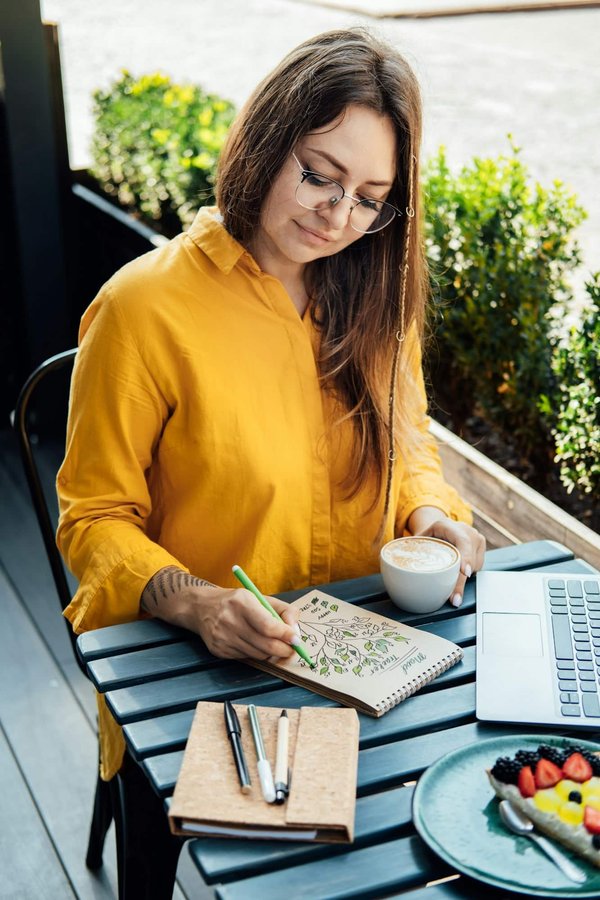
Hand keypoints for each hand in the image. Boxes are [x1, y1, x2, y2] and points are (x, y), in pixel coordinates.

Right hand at [140, 567, 299, 659]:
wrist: (201, 608)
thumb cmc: (236, 602)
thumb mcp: (259, 597)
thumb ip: (283, 610)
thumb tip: (296, 630)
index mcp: (241, 602)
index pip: (268, 625)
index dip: (285, 635)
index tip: (296, 639)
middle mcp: (229, 620)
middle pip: (265, 645)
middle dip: (284, 650)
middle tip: (292, 648)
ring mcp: (222, 637)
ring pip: (258, 655)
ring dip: (270, 652)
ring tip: (273, 643)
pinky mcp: (218, 650)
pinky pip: (246, 658)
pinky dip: (255, 653)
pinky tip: (253, 643)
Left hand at [407, 510, 485, 606]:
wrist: (444, 527)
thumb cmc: (429, 535)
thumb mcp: (420, 537)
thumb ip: (413, 548)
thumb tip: (397, 560)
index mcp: (448, 526)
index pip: (461, 541)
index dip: (464, 557)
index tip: (464, 572)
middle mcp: (466, 530)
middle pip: (468, 559)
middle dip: (460, 581)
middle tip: (454, 599)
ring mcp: (476, 538)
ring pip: (474, 566)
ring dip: (463, 579)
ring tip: (452, 589)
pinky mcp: (481, 547)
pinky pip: (477, 566)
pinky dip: (467, 575)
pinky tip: (458, 575)